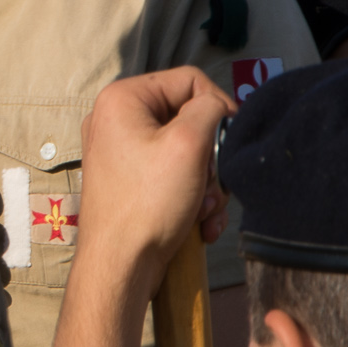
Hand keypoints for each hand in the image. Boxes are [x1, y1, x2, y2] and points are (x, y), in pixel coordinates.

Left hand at [78, 68, 235, 281]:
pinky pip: (174, 176)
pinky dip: (193, 198)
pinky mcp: (131, 182)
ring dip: (206, 184)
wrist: (120, 266)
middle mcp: (116, 121)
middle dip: (210, 157)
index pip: (189, 80)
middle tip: (211, 184)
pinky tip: (200, 223)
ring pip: (187, 153)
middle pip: (189, 120)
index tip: (231, 139)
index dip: (219, 107)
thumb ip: (210, 110)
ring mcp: (121, 153)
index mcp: (122, 100)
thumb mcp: (189, 144)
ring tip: (204, 210)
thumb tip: (217, 107)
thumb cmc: (147, 204)